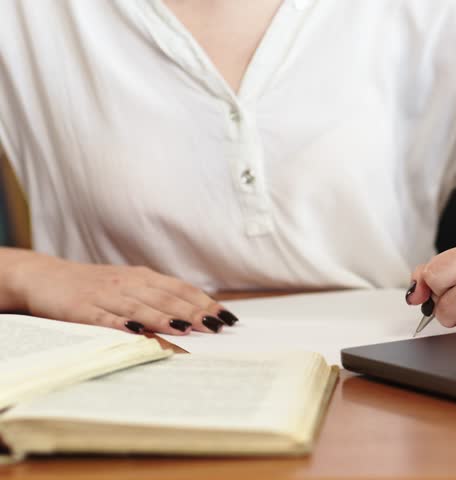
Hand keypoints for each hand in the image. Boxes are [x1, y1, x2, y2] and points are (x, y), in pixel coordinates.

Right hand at [10, 253, 236, 334]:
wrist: (45, 276)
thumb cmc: (95, 286)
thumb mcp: (129, 286)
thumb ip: (158, 297)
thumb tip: (196, 314)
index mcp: (143, 277)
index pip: (181, 289)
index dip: (205, 302)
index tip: (226, 316)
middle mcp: (129, 284)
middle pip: (167, 298)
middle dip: (194, 312)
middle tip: (216, 326)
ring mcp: (106, 296)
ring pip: (141, 307)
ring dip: (165, 318)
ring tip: (187, 329)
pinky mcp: (83, 309)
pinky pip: (105, 318)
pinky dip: (122, 324)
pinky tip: (136, 332)